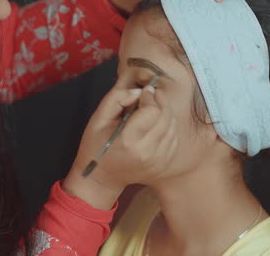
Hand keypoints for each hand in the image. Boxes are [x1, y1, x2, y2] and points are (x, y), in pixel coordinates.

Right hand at [62, 82, 178, 209]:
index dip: (150, 96)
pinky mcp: (163, 165)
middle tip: (150, 97)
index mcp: (128, 140)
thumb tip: (139, 91)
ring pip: (172, 126)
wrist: (102, 177)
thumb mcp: (98, 119)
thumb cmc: (96, 146)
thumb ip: (116, 99)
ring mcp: (158, 161)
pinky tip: (156, 125)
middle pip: (165, 116)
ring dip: (165, 113)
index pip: (152, 110)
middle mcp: (147, 152)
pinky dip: (168, 127)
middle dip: (159, 102)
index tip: (144, 92)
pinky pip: (174, 138)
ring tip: (152, 110)